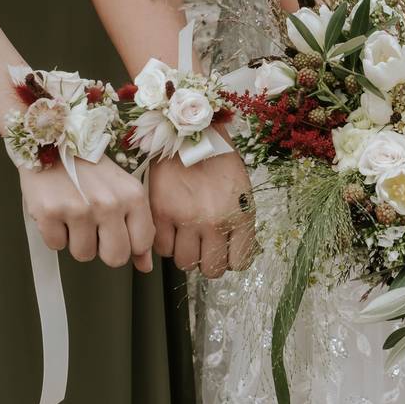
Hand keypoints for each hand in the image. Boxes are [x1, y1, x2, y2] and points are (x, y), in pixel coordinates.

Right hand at [20, 156, 154, 271]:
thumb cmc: (92, 169)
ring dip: (77, 240)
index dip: (129, 246)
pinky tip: (58, 211)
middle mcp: (109, 203)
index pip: (141, 245)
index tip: (119, 234)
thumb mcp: (124, 191)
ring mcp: (79, 209)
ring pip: (83, 254)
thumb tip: (146, 266)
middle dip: (104, 250)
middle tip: (95, 229)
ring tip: (75, 214)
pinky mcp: (49, 213)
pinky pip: (56, 245)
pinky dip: (55, 233)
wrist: (53, 141)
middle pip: (115, 258)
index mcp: (133, 196)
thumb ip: (139, 228)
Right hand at [148, 145, 255, 277]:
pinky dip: (166, 244)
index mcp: (241, 216)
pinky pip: (162, 248)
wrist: (193, 134)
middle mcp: (216, 222)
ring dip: (186, 254)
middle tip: (204, 248)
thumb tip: (238, 252)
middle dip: (208, 261)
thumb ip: (240, 224)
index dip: (231, 259)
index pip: (239, 262)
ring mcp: (187, 219)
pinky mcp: (162, 212)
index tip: (225, 252)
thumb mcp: (242, 193)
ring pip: (185, 263)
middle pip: (211, 269)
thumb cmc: (220, 162)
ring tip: (187, 238)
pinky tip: (171, 231)